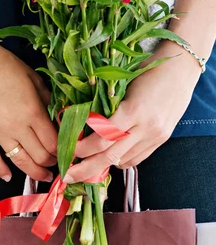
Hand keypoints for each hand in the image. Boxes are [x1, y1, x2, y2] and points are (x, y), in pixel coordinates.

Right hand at [0, 35, 57, 181]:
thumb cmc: (3, 63)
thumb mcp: (32, 77)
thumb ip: (46, 99)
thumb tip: (57, 116)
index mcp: (33, 111)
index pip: (54, 142)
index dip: (64, 151)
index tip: (68, 152)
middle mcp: (17, 126)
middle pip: (40, 155)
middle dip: (52, 163)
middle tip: (58, 165)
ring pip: (20, 162)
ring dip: (34, 172)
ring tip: (42, 176)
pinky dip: (1, 171)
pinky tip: (9, 177)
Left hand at [64, 41, 201, 183]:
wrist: (180, 69)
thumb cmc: (146, 69)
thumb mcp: (121, 83)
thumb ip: (104, 106)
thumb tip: (79, 123)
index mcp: (133, 110)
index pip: (101, 138)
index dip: (81, 148)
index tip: (65, 148)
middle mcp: (146, 127)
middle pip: (110, 156)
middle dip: (85, 169)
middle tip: (67, 175)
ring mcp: (155, 136)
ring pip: (123, 161)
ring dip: (101, 165)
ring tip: (83, 166)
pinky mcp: (161, 140)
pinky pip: (136, 159)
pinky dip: (119, 160)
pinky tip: (108, 156)